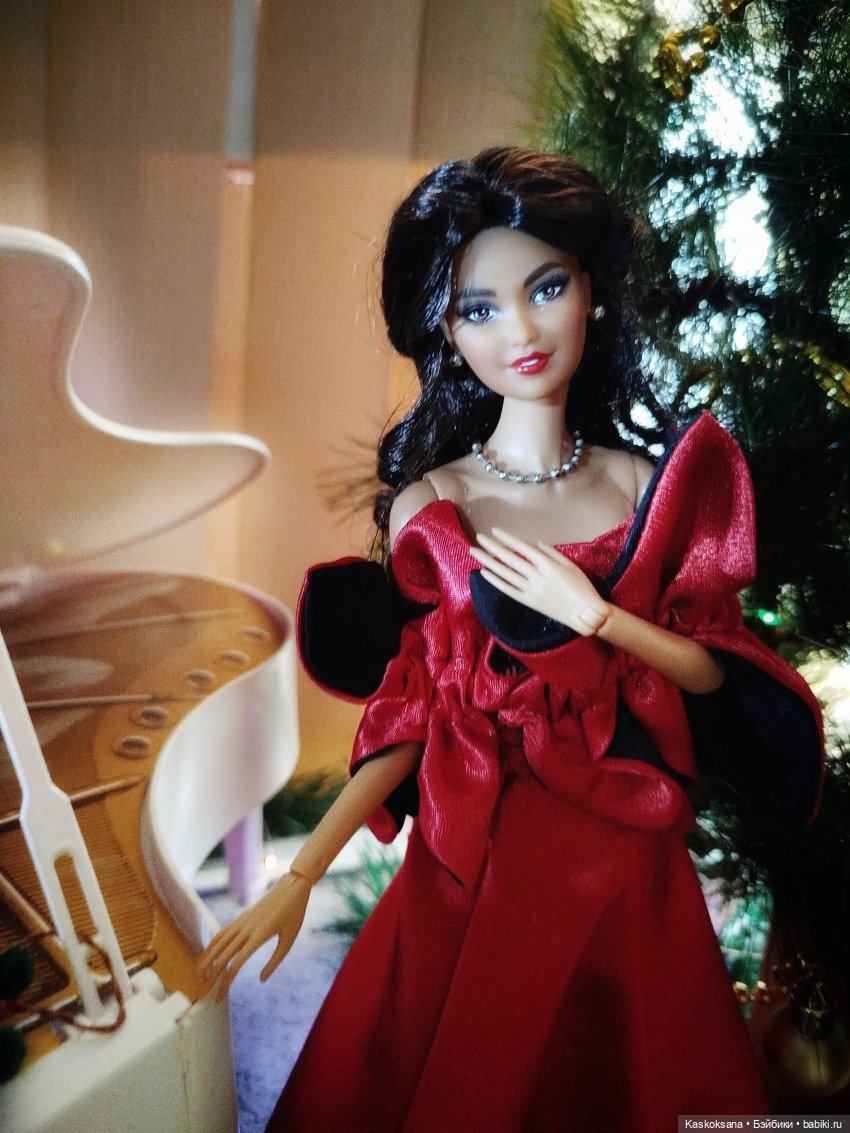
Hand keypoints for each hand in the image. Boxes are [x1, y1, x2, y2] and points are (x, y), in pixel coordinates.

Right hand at [196, 871, 311, 1001]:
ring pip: (217, 943)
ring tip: (198, 975)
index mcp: (258, 936)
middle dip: (211, 976)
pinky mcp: (241, 918)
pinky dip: (212, 945)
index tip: (219, 998)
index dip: (225, 984)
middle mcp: (246, 929)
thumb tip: (261, 980)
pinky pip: (222, 933)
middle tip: (203, 993)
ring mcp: (241, 922)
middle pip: (222, 956)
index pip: (235, 965)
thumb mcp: (289, 940)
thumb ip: (275, 961)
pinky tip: (208, 954)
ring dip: (206, 960)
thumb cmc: (294, 914)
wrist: (291, 887)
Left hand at [470, 527, 609, 635]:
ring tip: (475, 552)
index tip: (494, 530)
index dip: (507, 538)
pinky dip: (495, 581)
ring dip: (488, 562)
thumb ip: (552, 553)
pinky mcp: (528, 602)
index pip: (522, 548)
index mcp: (548, 565)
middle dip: (493, 547)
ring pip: (505, 573)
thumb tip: (534, 544)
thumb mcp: (571, 565)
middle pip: (510, 559)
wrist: (585, 613)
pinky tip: (484, 573)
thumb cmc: (582, 587)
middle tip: (478, 538)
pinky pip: (508, 590)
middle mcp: (536, 576)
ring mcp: (531, 590)